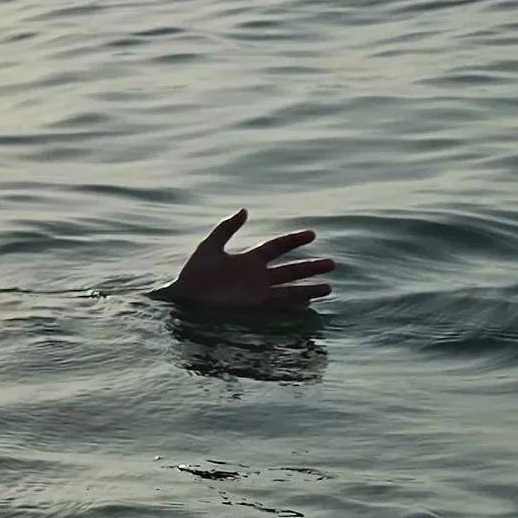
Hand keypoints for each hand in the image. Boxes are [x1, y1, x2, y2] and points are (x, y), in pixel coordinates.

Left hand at [167, 210, 335, 314]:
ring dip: (308, 289)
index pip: (277, 247)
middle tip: (332, 264)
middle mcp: (257, 276)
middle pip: (290, 270)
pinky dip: (292, 306)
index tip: (312, 234)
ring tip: (328, 288)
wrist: (184, 299)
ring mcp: (257, 293)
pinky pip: (277, 306)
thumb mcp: (210, 247)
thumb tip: (244, 210)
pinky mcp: (253, 307)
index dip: (294, 241)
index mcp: (249, 259)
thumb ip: (227, 229)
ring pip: (289, 289)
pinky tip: (307, 307)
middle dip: (311, 267)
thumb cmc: (194, 273)